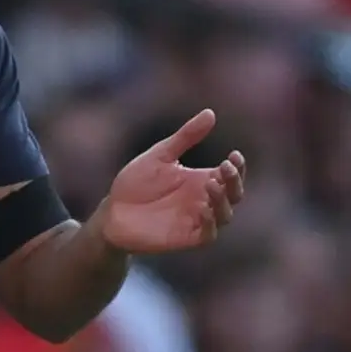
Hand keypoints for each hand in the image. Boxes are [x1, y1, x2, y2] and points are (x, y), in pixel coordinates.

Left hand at [99, 109, 244, 253]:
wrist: (112, 212)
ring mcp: (196, 220)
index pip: (230, 174)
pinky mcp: (186, 237)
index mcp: (201, 180)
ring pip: (225, 215)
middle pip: (234, 194)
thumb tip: (210, 113)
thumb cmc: (136, 183)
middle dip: (235, 181)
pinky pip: (209, 234)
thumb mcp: (160, 155)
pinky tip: (204, 208)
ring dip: (223, 200)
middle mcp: (203, 200)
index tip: (234, 155)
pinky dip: (211, 222)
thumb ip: (185, 137)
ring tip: (211, 183)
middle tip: (226, 167)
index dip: (238, 166)